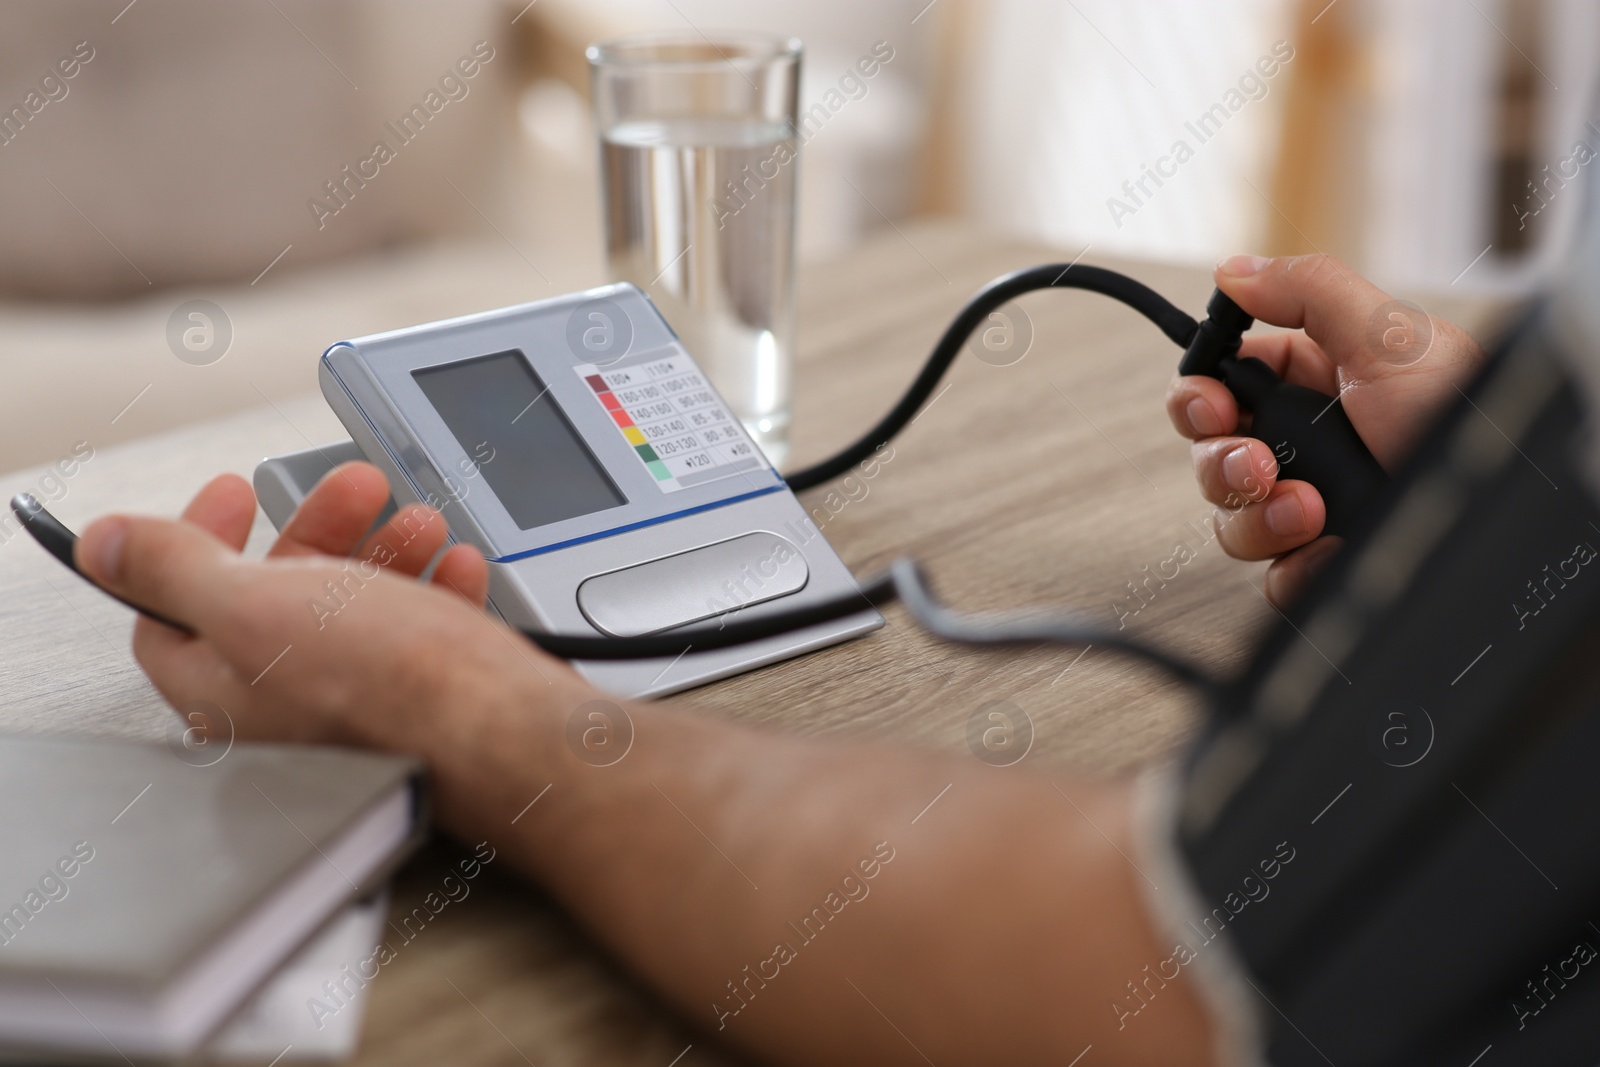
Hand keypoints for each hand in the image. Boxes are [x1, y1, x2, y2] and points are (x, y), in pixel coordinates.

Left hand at [73, 462, 580, 747]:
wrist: (505, 734)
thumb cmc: (390, 687)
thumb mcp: (256, 605)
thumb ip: (173, 569)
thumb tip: (105, 544)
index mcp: (223, 694)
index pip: (171, 611)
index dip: (196, 539)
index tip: (234, 493)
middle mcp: (285, 711)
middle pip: (276, 598)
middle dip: (319, 530)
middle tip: (353, 489)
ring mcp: (359, 710)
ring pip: (356, 610)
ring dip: (386, 550)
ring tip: (421, 524)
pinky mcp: (425, 707)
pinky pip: (421, 637)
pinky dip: (438, 590)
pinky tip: (458, 568)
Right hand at [1166, 253, 1484, 604]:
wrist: (1504, 510)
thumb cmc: (1464, 420)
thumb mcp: (1390, 339)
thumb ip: (1308, 292)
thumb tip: (1235, 273)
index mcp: (1317, 381)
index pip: (1223, 384)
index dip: (1199, 397)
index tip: (1210, 407)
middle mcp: (1309, 443)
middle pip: (1213, 454)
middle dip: (1224, 463)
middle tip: (1258, 465)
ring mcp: (1312, 504)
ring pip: (1233, 517)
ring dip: (1259, 517)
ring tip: (1309, 510)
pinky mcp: (1323, 558)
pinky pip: (1273, 576)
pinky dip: (1292, 568)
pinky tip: (1324, 550)